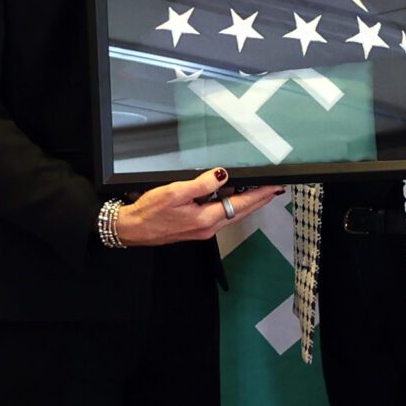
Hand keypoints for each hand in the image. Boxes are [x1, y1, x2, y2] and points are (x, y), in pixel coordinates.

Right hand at [113, 167, 284, 245]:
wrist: (132, 229)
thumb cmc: (149, 212)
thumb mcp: (175, 192)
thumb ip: (201, 184)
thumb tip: (222, 175)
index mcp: (206, 219)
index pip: (241, 204)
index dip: (259, 194)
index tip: (273, 187)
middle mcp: (207, 227)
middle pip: (240, 211)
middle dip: (258, 200)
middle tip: (273, 190)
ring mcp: (201, 230)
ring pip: (230, 214)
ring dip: (245, 203)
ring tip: (258, 192)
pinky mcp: (193, 229)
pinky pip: (218, 215)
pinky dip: (229, 205)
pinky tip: (229, 198)